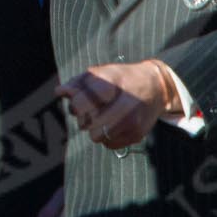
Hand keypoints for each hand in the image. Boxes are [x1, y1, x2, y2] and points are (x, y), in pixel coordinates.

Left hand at [57, 60, 173, 148]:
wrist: (157, 87)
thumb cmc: (123, 78)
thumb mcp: (102, 72)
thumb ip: (79, 82)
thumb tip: (59, 92)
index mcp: (113, 84)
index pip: (81, 104)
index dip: (76, 104)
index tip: (81, 99)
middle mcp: (125, 104)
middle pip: (86, 124)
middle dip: (85, 117)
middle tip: (94, 109)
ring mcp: (132, 122)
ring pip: (96, 137)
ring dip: (95, 129)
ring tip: (103, 117)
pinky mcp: (137, 135)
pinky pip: (109, 145)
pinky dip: (107, 137)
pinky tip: (114, 124)